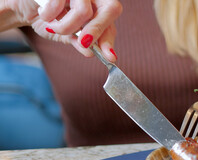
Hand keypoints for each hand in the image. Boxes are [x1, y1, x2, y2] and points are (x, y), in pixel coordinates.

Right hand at [7, 0, 121, 61]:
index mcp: (99, 7)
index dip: (110, 39)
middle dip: (96, 31)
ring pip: (84, 11)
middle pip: (111, 9)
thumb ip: (81, 43)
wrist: (26, 8)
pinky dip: (49, 15)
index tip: (110, 57)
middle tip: (82, 42)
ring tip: (53, 27)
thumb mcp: (68, 35)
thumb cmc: (50, 20)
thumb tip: (91, 52)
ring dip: (66, 27)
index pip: (113, 24)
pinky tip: (44, 14)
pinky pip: (58, 4)